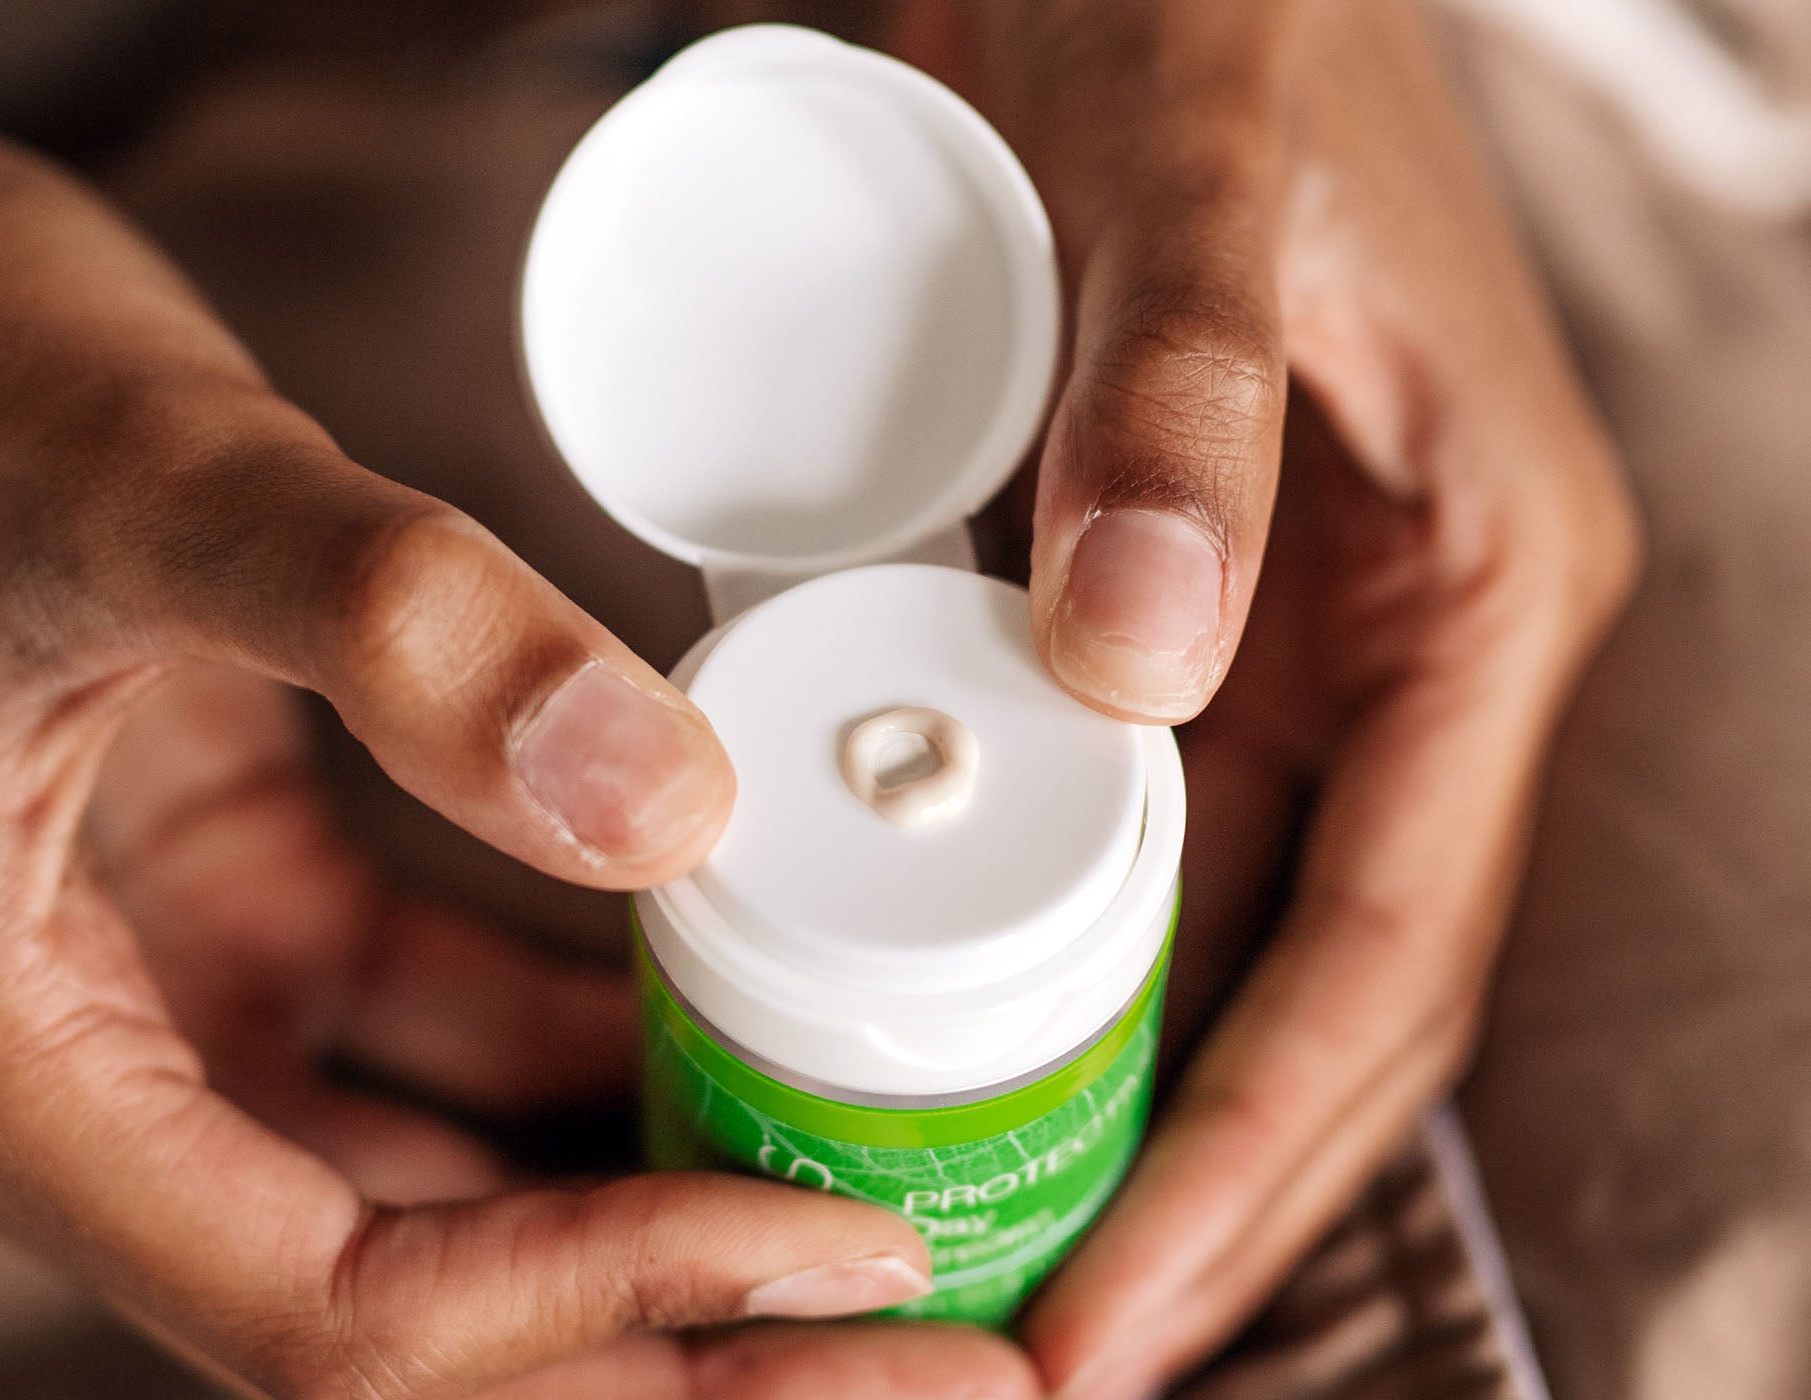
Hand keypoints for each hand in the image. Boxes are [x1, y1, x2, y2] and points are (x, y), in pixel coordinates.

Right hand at [0, 64, 1037, 1398]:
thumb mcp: (163, 478)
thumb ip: (396, 628)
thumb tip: (671, 805)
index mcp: (2, 1060)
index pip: (343, 1309)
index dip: (612, 1305)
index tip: (850, 1250)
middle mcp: (80, 1082)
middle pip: (416, 1323)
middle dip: (673, 1352)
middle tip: (938, 1348)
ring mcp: (166, 1006)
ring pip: (438, 1208)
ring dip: (652, 1233)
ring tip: (876, 1221)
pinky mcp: (243, 915)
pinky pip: (443, 1049)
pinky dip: (589, 1068)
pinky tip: (741, 1028)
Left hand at [913, 1, 1642, 1392]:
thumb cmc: (1206, 6)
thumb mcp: (1202, 177)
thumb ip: (1186, 399)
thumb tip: (1149, 658)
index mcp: (1475, 592)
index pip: (1385, 951)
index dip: (1256, 1159)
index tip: (1116, 1314)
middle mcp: (1391, 648)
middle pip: (1304, 993)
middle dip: (1189, 1187)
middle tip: (1032, 1336)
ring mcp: (1271, 640)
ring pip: (1209, 933)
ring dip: (1110, 1097)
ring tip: (973, 1237)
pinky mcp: (1153, 608)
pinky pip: (1117, 828)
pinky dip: (1038, 947)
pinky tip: (936, 1032)